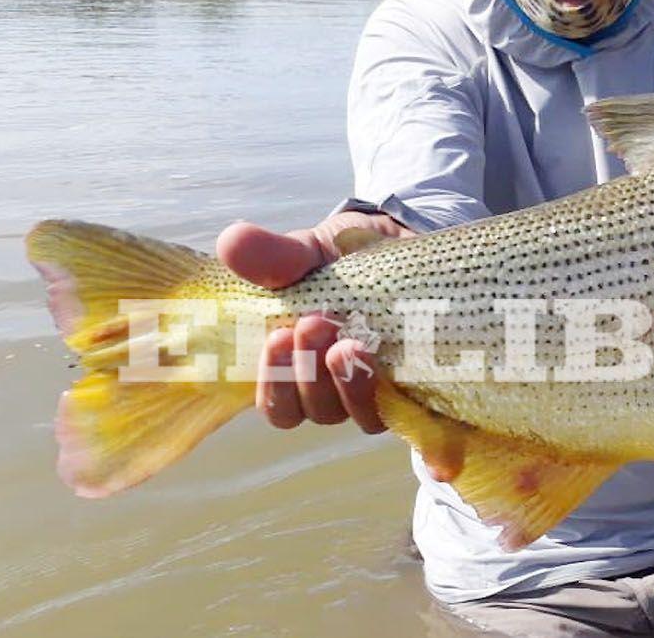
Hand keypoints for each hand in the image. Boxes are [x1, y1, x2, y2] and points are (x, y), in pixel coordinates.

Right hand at [217, 212, 413, 433]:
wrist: (405, 244)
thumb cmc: (343, 259)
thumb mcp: (307, 251)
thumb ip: (272, 256)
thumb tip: (232, 241)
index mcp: (298, 369)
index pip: (278, 406)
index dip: (274, 383)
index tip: (277, 336)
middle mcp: (337, 389)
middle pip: (316, 410)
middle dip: (309, 373)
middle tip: (314, 324)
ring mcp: (380, 387)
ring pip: (362, 413)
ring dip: (351, 381)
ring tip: (351, 343)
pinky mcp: (421, 380)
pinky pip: (411, 402)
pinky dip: (399, 386)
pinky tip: (392, 356)